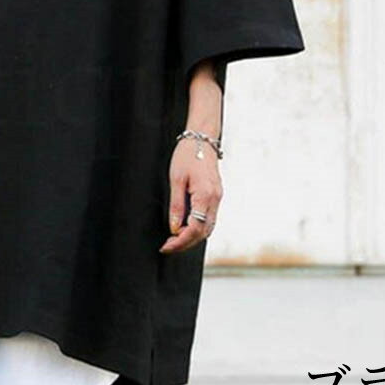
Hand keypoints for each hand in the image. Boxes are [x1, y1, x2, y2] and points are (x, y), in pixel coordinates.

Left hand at [159, 136, 222, 253]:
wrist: (202, 138)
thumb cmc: (187, 155)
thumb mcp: (176, 179)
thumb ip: (176, 205)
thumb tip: (174, 227)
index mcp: (205, 196)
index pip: (195, 229)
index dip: (180, 242)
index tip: (166, 246)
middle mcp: (215, 199)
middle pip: (203, 232)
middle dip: (186, 243)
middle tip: (168, 246)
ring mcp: (217, 197)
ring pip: (208, 227)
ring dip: (192, 236)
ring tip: (174, 238)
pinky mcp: (216, 195)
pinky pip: (209, 218)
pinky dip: (198, 227)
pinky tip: (185, 226)